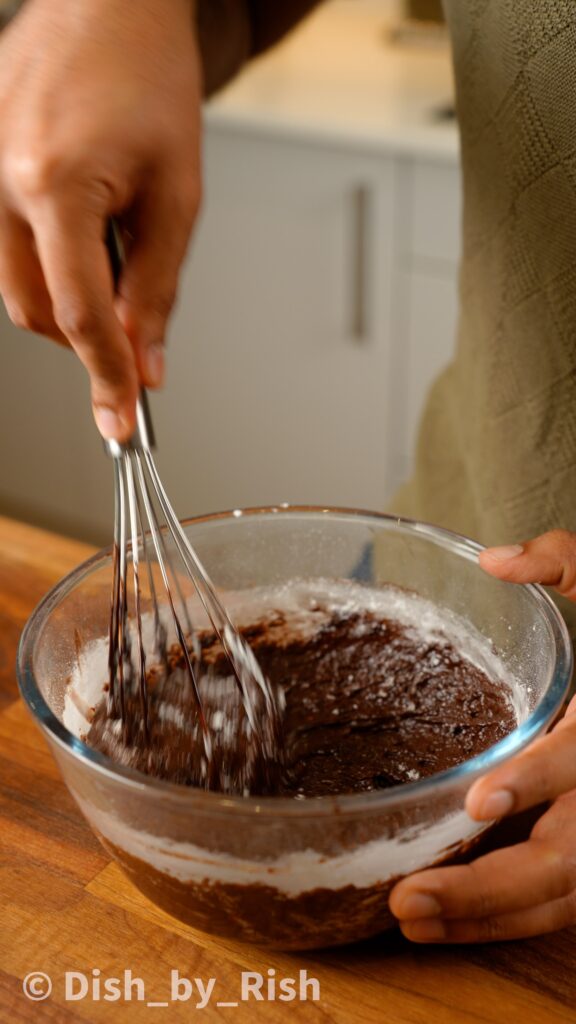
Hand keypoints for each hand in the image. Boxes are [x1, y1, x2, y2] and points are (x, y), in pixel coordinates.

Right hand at [0, 0, 201, 439]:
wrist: (109, 6)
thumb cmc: (150, 81)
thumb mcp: (177, 195)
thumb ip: (158, 287)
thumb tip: (147, 363)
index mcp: (54, 185)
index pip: (79, 315)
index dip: (106, 377)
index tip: (123, 423)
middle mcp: (0, 181)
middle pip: (34, 311)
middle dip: (86, 338)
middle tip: (135, 330)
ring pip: (16, 284)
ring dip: (69, 299)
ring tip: (115, 254)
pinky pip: (9, 243)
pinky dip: (51, 261)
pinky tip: (85, 228)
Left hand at [389, 530, 575, 941]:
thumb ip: (566, 562)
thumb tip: (495, 558)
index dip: (537, 780)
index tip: (478, 800)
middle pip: (568, 855)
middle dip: (491, 886)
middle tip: (409, 894)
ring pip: (562, 897)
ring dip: (486, 917)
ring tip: (407, 918)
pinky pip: (558, 903)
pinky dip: (503, 920)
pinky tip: (443, 922)